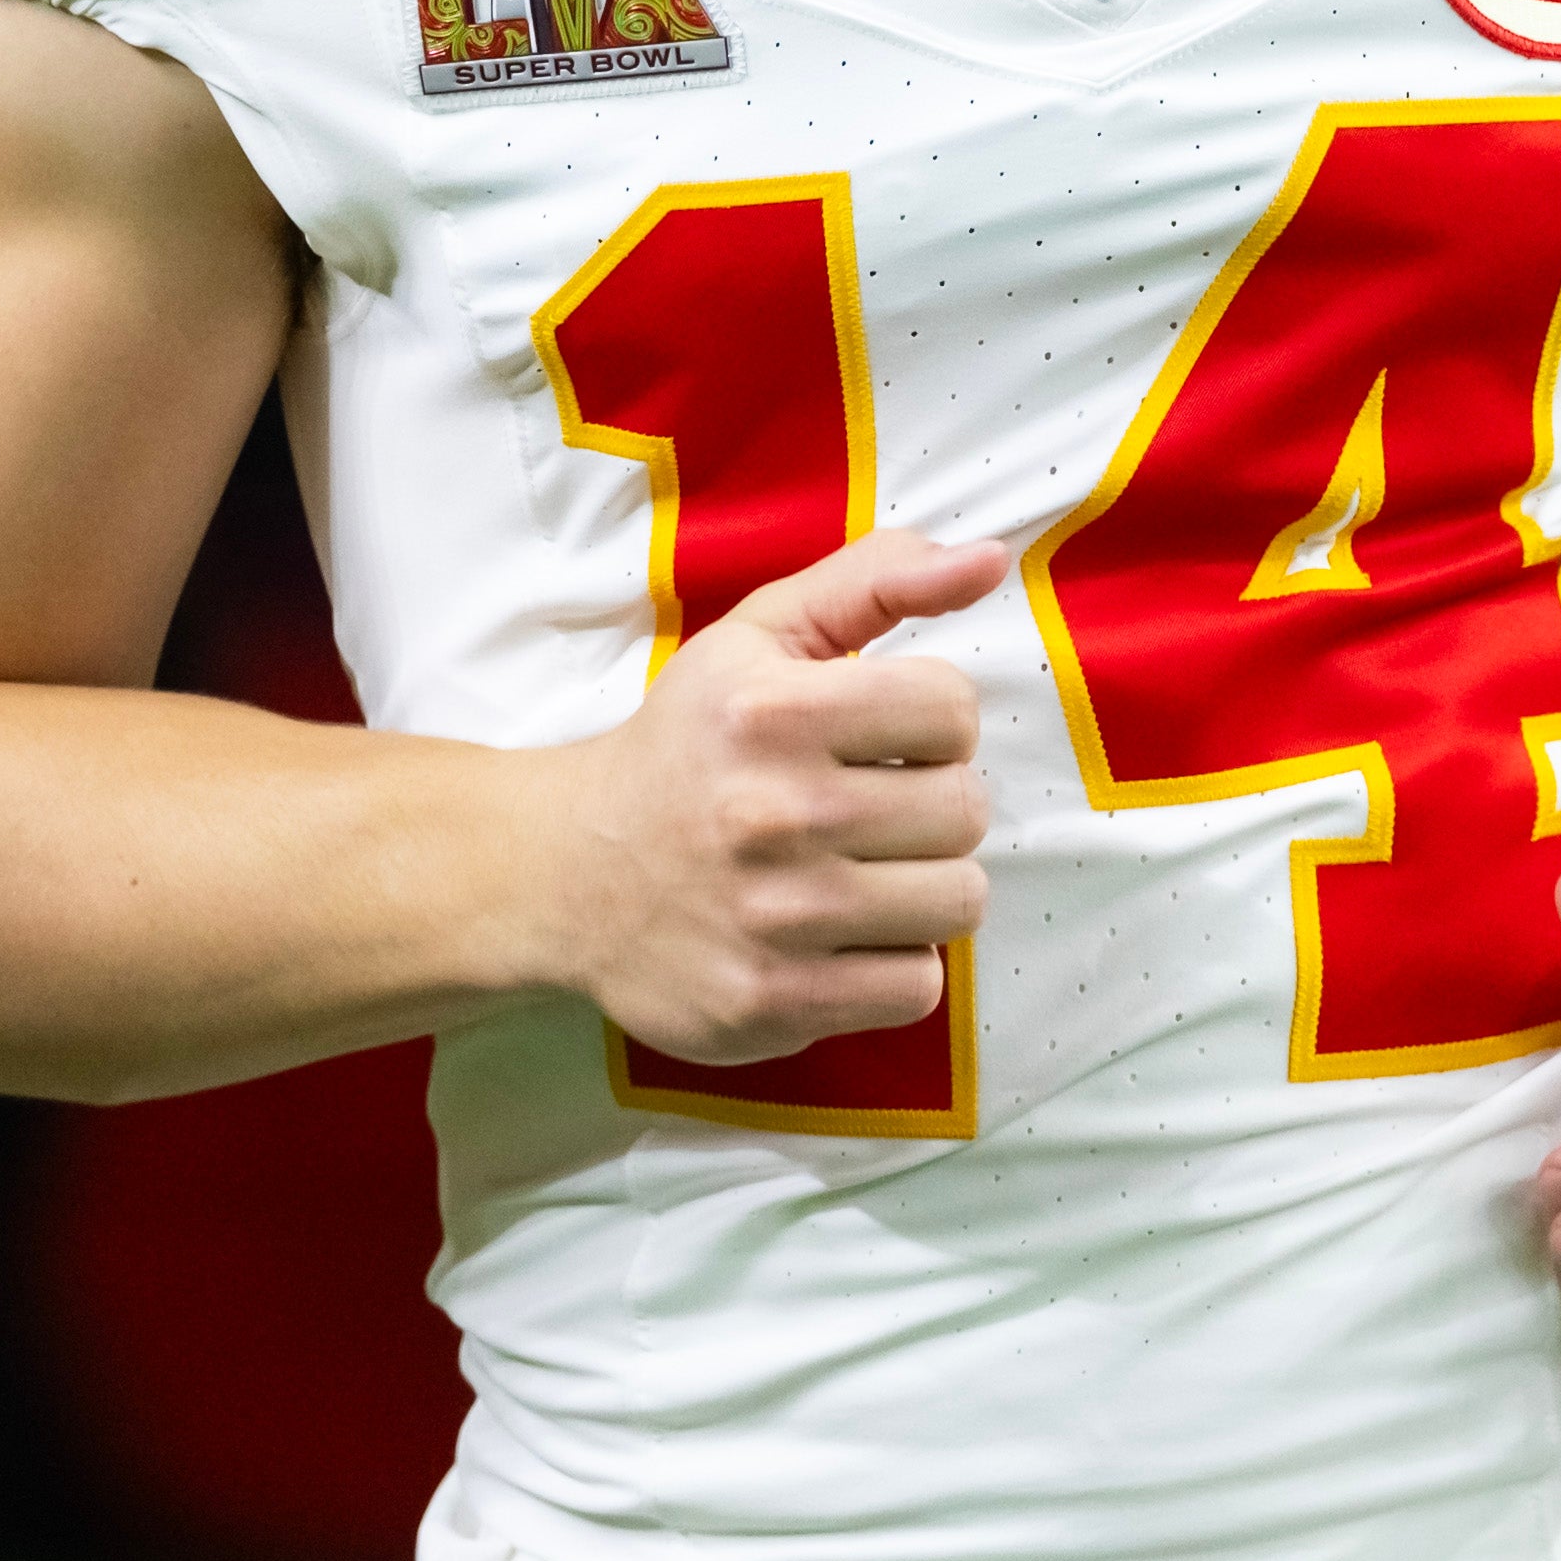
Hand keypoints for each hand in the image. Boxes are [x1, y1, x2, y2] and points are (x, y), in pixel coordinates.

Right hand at [531, 530, 1004, 1067]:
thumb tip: (988, 559)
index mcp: (772, 711)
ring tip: (862, 871)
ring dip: (923, 886)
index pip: (953, 709)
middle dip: (931, 804)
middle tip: (870, 808)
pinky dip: (893, 963)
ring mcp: (774, 917)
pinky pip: (917, 986)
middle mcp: (773, 813)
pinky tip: (841, 934)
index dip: (930, 721)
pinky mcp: (771, 1001)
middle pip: (965, 810)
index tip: (882, 735)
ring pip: (957, 901)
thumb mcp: (761, 637)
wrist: (571, 872)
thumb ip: (876, 580)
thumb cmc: (688, 746)